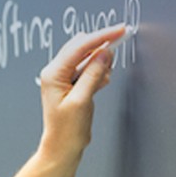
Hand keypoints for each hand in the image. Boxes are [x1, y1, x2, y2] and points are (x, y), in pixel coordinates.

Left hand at [35, 24, 125, 161]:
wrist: (63, 147)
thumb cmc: (67, 129)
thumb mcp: (82, 100)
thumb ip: (93, 74)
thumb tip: (104, 53)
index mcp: (53, 73)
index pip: (79, 46)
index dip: (101, 36)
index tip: (119, 30)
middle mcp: (56, 72)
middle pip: (81, 47)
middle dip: (102, 43)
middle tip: (122, 38)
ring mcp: (64, 78)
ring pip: (86, 58)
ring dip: (100, 61)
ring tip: (105, 76)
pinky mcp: (72, 84)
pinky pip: (88, 69)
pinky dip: (99, 71)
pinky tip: (102, 81)